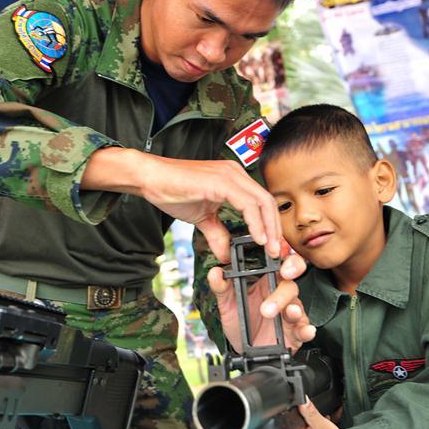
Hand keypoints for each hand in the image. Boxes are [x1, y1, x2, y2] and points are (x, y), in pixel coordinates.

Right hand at [139, 155, 281, 261]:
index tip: (272, 246)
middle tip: (277, 252)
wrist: (151, 178)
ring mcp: (230, 175)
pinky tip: (257, 239)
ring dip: (269, 228)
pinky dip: (256, 223)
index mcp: (233, 179)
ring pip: (262, 201)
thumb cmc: (172, 190)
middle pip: (268, 201)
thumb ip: (217, 234)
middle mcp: (235, 173)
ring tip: (270, 249)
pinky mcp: (221, 181)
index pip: (261, 202)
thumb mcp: (201, 218)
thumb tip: (225, 255)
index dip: (271, 224)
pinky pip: (247, 204)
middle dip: (275, 229)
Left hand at [207, 249, 312, 353]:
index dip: (280, 251)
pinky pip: (305, 328)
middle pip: (292, 276)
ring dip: (291, 306)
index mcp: (266, 281)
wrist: (243, 351)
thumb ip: (222, 288)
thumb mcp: (227, 305)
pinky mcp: (295, 332)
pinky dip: (306, 329)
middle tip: (284, 272)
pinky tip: (304, 330)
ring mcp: (289, 313)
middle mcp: (281, 294)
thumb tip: (215, 272)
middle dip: (292, 270)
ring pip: (297, 303)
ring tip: (285, 311)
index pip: (277, 260)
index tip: (275, 249)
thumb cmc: (240, 323)